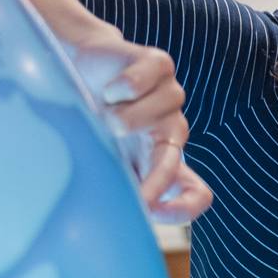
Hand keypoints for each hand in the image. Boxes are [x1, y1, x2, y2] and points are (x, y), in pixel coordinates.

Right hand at [62, 20, 211, 222]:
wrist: (81, 65)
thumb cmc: (90, 115)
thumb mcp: (98, 154)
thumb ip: (110, 180)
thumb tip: (107, 211)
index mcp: (161, 159)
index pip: (195, 193)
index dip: (184, 207)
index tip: (149, 213)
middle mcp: (171, 131)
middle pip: (173, 161)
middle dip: (152, 174)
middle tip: (120, 169)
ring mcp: (169, 96)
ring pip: (157, 117)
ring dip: (125, 118)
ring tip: (101, 111)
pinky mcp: (159, 64)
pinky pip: (148, 80)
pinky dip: (125, 87)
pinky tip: (109, 90)